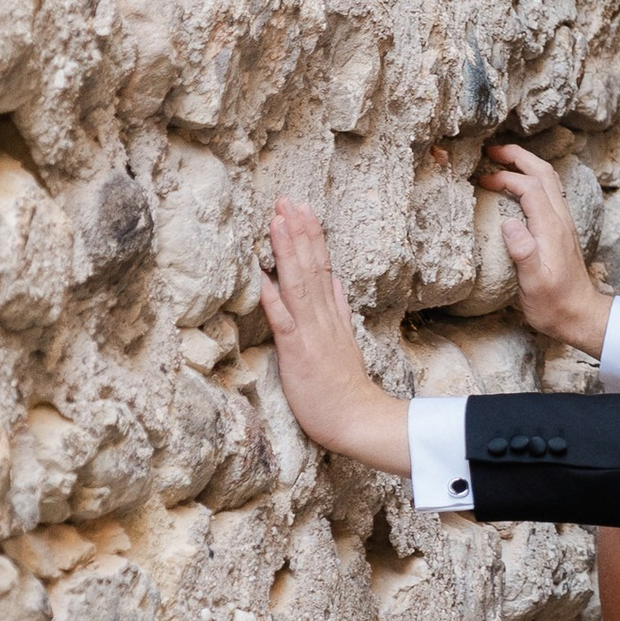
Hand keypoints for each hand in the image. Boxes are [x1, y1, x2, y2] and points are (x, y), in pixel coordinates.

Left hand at [257, 201, 412, 472]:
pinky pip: (283, 320)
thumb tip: (337, 282)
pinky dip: (273, 296)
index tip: (303, 209)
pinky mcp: (298, 351)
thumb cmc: (345, 390)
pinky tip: (261, 275)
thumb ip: (340, 311)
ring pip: (298, 284)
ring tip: (278, 219)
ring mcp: (310, 332)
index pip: (321, 268)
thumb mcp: (346, 343)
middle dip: (298, 231)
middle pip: (310, 267)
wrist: (357, 421)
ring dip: (287, 251)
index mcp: (331, 316)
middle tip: (288, 199)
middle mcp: (321, 318)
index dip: (311, 237)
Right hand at [483, 141, 607, 354]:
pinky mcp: (561, 229)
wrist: (581, 315)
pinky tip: (517, 186)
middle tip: (491, 151)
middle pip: (543, 172)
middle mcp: (561, 219)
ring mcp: (563, 222)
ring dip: (526, 164)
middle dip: (517, 156)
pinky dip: (532, 179)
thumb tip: (509, 223)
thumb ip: (523, 253)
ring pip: (549, 179)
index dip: (505, 177)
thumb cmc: (555, 304)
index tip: (483, 181)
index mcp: (551, 228)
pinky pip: (549, 192)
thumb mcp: (534, 285)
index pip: (530, 186)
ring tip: (502, 161)